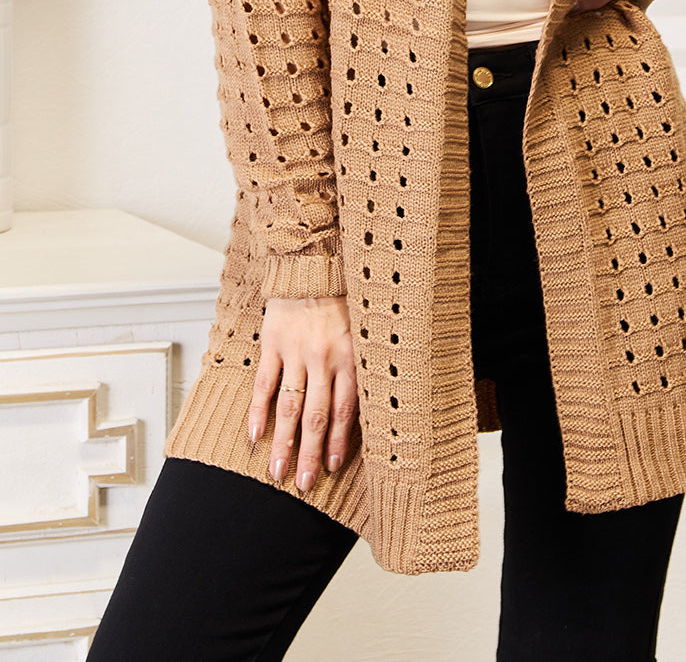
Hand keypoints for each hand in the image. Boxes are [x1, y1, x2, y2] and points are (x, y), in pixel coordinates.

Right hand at [249, 294, 357, 492]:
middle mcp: (323, 359)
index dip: (339, 442)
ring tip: (277, 471)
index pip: (345, 411)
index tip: (333, 468)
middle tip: (302, 484)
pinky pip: (265, 383)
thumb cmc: (342, 298)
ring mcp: (296, 353)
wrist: (313, 264)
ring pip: (289, 406)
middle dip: (309, 454)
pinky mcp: (273, 344)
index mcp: (349, 358)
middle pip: (316, 417)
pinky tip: (255, 435)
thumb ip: (360, 365)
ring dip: (282, 443)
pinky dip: (258, 411)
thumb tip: (369, 403)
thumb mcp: (362, 330)